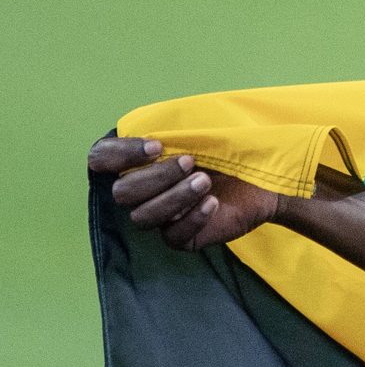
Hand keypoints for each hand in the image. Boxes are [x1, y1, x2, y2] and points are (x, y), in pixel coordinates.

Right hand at [89, 136, 283, 252]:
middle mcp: (140, 192)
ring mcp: (158, 217)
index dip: (120, 155)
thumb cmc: (226, 153)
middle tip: (191, 162)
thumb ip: (170, 131)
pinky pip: (172, 235)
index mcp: (136, 163)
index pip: (100, 159)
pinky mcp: (180, 237)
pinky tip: (213, 203)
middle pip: (122, 192)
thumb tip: (152, 129)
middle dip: (157, 176)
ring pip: (142, 216)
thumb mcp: (199, 134)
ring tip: (205, 181)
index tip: (156, 146)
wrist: (263, 181)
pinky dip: (192, 218)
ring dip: (175, 197)